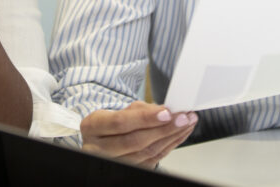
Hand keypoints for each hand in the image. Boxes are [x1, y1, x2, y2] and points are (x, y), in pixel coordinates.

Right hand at [80, 101, 197, 167]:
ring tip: (186, 123)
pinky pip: (153, 160)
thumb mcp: (116, 110)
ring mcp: (114, 162)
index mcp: (93, 126)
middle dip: (164, 128)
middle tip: (182, 118)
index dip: (145, 118)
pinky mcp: (130, 170)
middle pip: (135, 140)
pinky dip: (169, 146)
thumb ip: (139, 110)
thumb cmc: (110, 123)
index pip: (120, 122)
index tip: (166, 112)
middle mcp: (100, 148)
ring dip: (171, 137)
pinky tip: (179, 135)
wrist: (102, 141)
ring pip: (146, 152)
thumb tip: (165, 110)